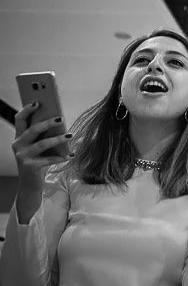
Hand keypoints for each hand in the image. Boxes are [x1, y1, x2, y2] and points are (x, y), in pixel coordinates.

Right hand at [12, 104, 71, 222]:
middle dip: (47, 123)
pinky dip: (61, 157)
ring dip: (58, 139)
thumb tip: (60, 121)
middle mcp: (18, 145)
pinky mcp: (30, 166)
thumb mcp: (38, 146)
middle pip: (32, 130)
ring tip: (71, 135)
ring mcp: (22, 156)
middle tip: (61, 118)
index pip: (19, 119)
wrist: (30, 183)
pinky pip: (48, 160)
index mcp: (19, 137)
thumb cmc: (38, 160)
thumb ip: (44, 134)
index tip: (38, 102)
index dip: (27, 109)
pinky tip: (71, 155)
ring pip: (42, 144)